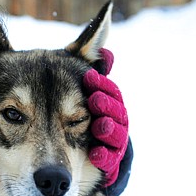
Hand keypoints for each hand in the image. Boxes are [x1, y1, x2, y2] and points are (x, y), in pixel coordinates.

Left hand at [83, 49, 128, 186]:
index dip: (101, 84)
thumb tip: (104, 34)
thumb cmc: (80, 117)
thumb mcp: (80, 92)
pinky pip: (109, 158)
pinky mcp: (109, 161)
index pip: (109, 90)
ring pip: (116, 133)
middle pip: (116, 110)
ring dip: (109, 129)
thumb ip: (86, 68)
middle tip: (95, 100)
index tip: (90, 77)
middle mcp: (112, 120)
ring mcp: (112, 141)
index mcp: (105, 102)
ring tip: (100, 126)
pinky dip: (104, 155)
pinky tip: (95, 154)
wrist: (84, 157)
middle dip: (106, 104)